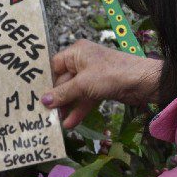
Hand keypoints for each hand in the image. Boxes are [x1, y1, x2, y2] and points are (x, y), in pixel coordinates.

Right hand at [42, 40, 162, 128]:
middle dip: (55, 98)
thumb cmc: (112, 74)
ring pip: (74, 92)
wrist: (143, 82)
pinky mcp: (101, 88)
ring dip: (66, 107)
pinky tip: (70, 123)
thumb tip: (43, 101)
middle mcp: (83, 61)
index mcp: (76, 52)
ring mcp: (92, 76)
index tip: (34, 96)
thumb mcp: (83, 84)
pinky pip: (85, 99)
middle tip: (43, 113)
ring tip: (56, 122)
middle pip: (63, 81)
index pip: (54, 66)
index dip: (45, 81)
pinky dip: (79, 110)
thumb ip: (63, 93)